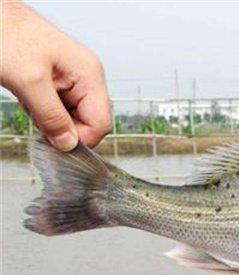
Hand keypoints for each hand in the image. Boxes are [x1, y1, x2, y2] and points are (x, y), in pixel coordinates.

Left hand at [0, 1, 110, 150]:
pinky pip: (61, 110)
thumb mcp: (29, 82)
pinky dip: (43, 112)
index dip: (80, 138)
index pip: (101, 123)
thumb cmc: (9, 37)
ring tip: (30, 101)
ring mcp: (75, 81)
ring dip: (51, 120)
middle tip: (37, 116)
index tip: (55, 140)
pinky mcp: (61, 84)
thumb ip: (52, 116)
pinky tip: (30, 98)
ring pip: (73, 119)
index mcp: (90, 75)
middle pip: (89, 123)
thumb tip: (68, 144)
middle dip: (63, 127)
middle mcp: (88, 78)